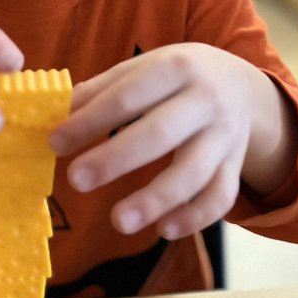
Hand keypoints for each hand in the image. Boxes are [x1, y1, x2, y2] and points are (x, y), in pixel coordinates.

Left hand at [49, 44, 296, 238]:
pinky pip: (220, 197)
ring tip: (118, 221)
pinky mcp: (235, 166)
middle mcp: (206, 100)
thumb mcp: (143, 69)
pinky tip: (163, 230)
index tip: (55, 142)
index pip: (128, 96)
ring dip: (156, 199)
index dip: (91, 121)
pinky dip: (195, 217)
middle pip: (161, 134)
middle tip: (76, 180)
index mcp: (176, 67)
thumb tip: (55, 115)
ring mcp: (225, 136)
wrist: (242, 87)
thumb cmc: (175, 80)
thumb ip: (101, 91)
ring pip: (194, 173)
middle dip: (116, 159)